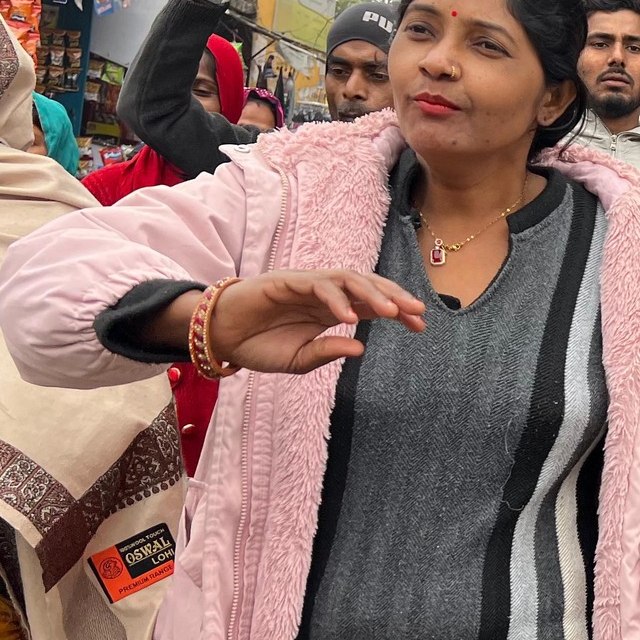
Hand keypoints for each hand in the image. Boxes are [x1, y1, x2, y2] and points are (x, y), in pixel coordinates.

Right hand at [172, 271, 427, 373]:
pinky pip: (317, 285)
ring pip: (348, 279)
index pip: (372, 304)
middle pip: (368, 285)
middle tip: (418, 312)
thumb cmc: (258, 346)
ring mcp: (307, 284)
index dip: (398, 311)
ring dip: (372, 293)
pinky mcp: (287, 281)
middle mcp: (324, 293)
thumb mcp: (298, 360)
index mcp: (332, 310)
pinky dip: (336, 299)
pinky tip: (351, 316)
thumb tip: (360, 347)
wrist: (219, 337)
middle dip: (395, 297)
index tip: (420, 326)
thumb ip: (327, 353)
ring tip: (393, 313)